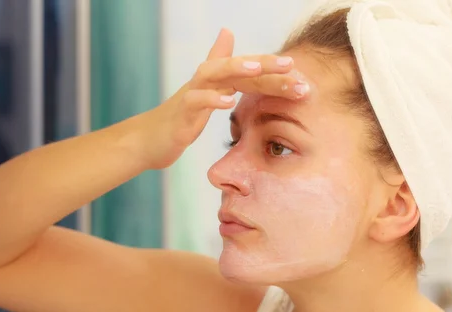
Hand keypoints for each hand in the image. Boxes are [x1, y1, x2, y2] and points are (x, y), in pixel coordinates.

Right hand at [139, 28, 308, 168]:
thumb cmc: (182, 116)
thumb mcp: (206, 92)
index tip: (301, 76)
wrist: (151, 139)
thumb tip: (227, 32)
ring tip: (257, 69)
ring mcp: (191, 95)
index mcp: (217, 81)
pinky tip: (228, 102)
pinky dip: (211, 100)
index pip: (249, 73)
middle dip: (264, 65)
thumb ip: (218, 63)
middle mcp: (205, 81)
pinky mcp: (181, 113)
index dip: (274, 72)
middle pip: (236, 66)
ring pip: (214, 75)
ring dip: (236, 70)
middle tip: (291, 66)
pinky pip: (196, 101)